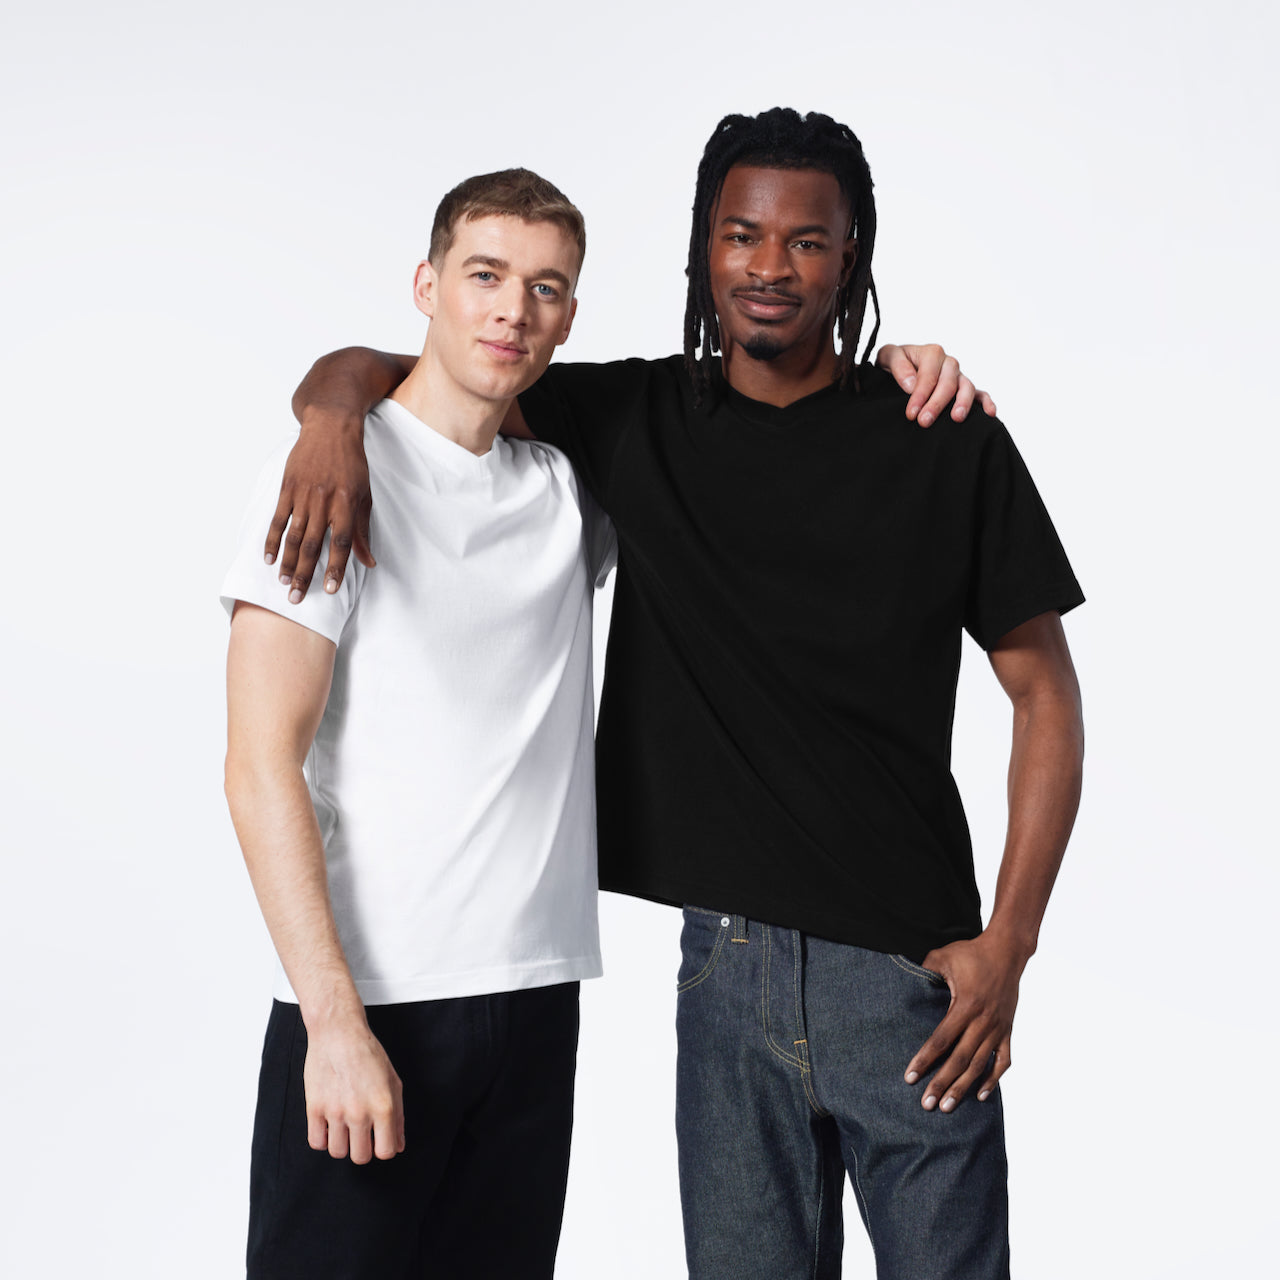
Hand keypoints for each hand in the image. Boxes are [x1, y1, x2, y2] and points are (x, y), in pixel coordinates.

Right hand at [265, 412, 374, 603]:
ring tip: (284, 584)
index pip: (341, 543)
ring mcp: (303, 495)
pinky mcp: (287, 488)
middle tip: (297, 599)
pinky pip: (278, 518)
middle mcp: (324, 502)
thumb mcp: (364, 496)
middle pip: (314, 545)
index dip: (335, 568)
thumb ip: (362, 530)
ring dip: (288, 562)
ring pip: (293, 536)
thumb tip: (369, 562)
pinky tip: (268, 559)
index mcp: (346, 504)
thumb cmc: (352, 465)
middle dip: (305, 574)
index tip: (329, 590)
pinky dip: (272, 540)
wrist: (330, 428)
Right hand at [303, 1020, 404, 1161]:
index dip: (384, 1148)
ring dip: (342, 1143)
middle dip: (363, 1148)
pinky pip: (316, 1142)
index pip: (386, 1151)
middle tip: (361, 1133)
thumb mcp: (393, 1081)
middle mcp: (359, 1112)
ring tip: (345, 1126)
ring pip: (337, 1152)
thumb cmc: (368, 1054)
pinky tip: (329, 1124)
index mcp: (383, 1106)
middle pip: (360, 1157)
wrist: (338, 1033)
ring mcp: (335, 1111)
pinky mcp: (314, 1108)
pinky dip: (323, 1138)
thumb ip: (398, 1116)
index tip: (379, 1140)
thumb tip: (398, 1145)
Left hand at [875, 343, 996, 426]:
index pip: (929, 376)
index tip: (911, 413)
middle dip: (936, 404)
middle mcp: (948, 363)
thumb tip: (911, 385)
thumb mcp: (888, 356)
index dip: (920, 395)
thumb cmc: (895, 363)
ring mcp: (959, 376)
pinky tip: (989, 414)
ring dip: (963, 403)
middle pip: (948, 383)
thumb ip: (898, 366)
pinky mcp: (964, 388)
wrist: (900, 368)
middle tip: (924, 422)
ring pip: (966, 387)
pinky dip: (986, 402)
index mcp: (932, 353)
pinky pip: (980, 394)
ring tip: (956, 419)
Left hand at [903, 930, 1027, 1111]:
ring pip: (980, 1065)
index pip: (941, 1039)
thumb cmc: (972, 953)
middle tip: (927, 1104)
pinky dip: (993, 1079)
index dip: (925, 1060)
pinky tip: (980, 1095)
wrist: (1007, 951)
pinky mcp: (1007, 1030)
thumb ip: (924, 971)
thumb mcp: (943, 956)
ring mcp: (997, 1028)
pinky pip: (1002, 1060)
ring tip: (948, 1106)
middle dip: (942, 1083)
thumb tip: (904, 983)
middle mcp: (983, 1021)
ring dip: (964, 1087)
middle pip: (960, 1059)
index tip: (910, 1077)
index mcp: (966, 1005)